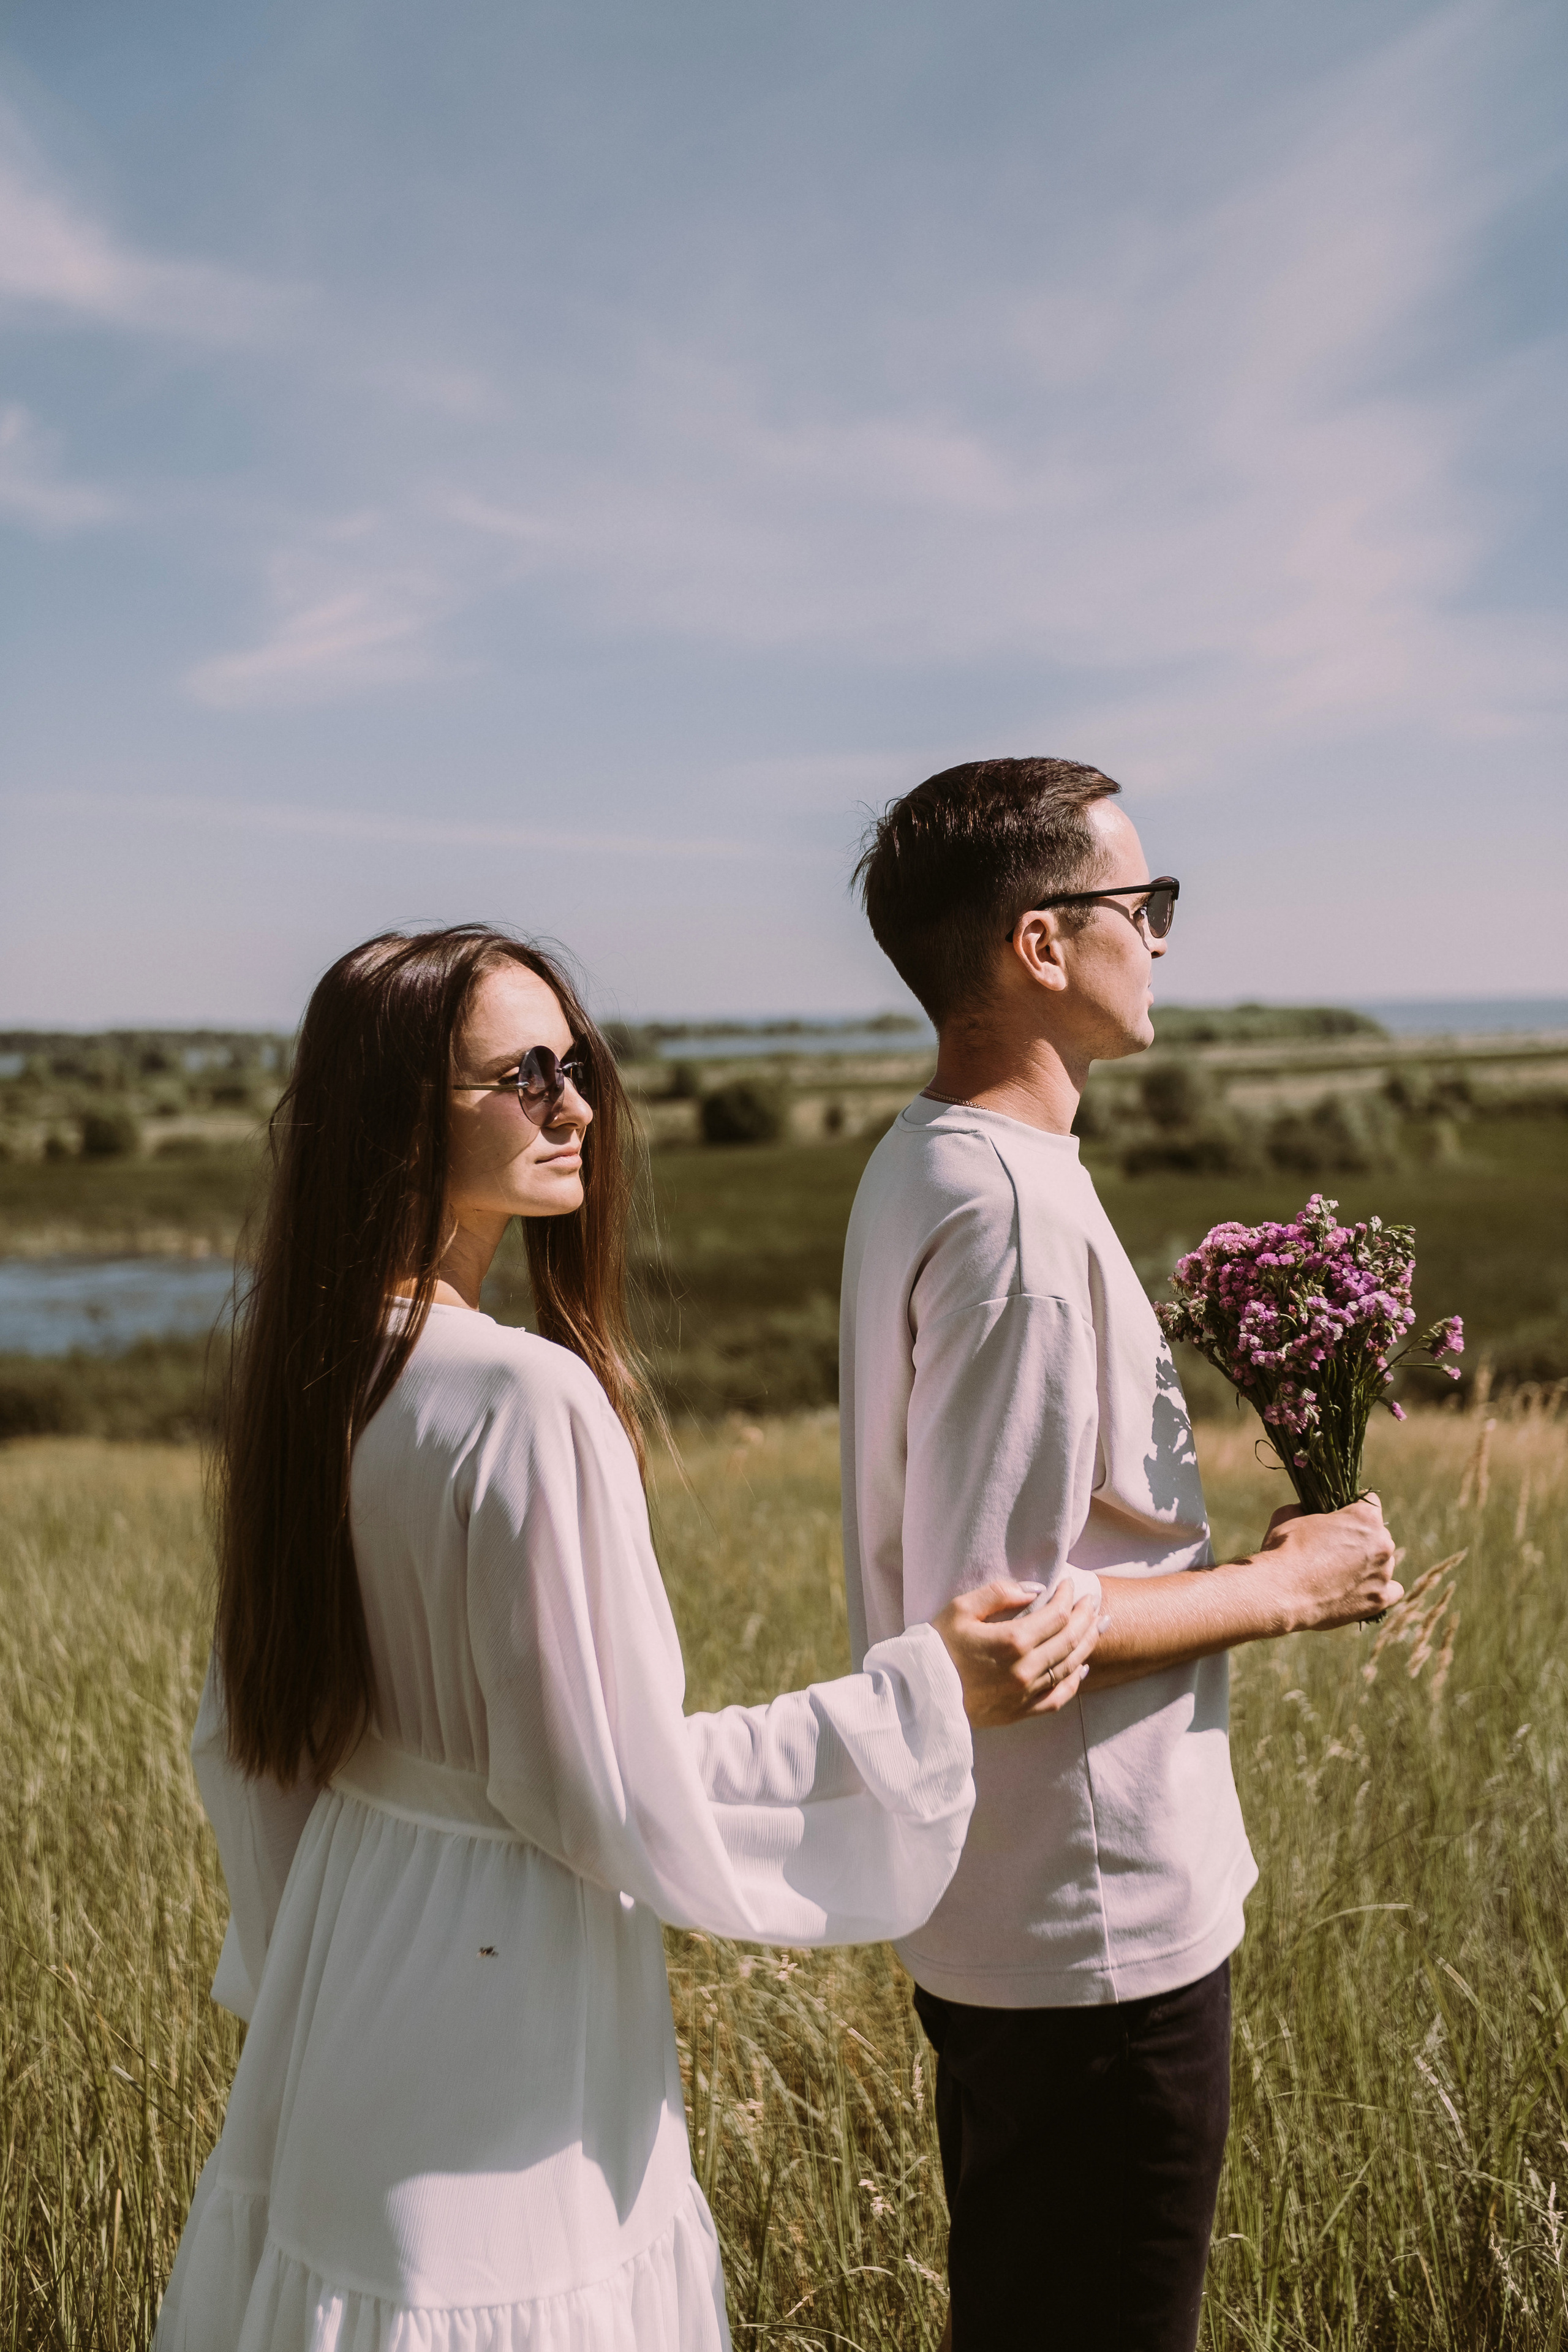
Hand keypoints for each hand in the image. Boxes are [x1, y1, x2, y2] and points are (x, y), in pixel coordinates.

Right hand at [932, 1580, 1100, 1728]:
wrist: (919, 1694)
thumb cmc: (936, 1647)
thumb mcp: (960, 1609)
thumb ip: (998, 1594)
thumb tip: (1033, 1589)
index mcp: (1012, 1641)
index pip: (1056, 1615)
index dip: (1067, 1597)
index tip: (1069, 1584)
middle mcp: (1025, 1669)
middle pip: (1069, 1639)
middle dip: (1085, 1617)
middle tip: (1092, 1602)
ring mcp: (1025, 1693)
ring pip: (1070, 1667)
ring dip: (1087, 1644)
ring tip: (1098, 1626)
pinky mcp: (1020, 1712)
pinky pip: (1057, 1698)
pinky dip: (1074, 1682)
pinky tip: (1082, 1668)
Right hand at [1257, 1494, 1402, 1629]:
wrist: (1281, 1592)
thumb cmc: (1284, 1550)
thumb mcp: (1289, 1515)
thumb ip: (1305, 1509)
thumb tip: (1305, 1509)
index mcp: (1365, 1518)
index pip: (1370, 1503)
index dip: (1352, 1508)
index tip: (1341, 1518)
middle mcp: (1382, 1544)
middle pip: (1379, 1535)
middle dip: (1361, 1539)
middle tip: (1335, 1549)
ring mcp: (1383, 1573)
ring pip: (1384, 1563)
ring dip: (1368, 1564)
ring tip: (1341, 1574)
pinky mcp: (1379, 1600)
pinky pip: (1393, 1590)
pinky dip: (1380, 1588)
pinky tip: (1362, 1589)